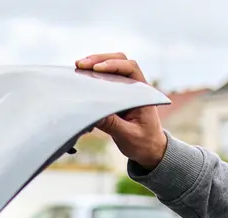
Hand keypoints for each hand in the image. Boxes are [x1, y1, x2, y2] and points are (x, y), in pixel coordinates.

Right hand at [75, 53, 167, 169]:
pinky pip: (104, 79)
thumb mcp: (127, 135)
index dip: (113, 65)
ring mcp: (125, 89)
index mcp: (143, 93)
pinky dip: (93, 75)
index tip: (97, 69)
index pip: (130, 69)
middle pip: (119, 61)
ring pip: (111, 67)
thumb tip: (92, 114)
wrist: (149, 150)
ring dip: (95, 64)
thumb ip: (111, 124)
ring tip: (78, 66)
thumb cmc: (142, 143)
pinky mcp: (116, 95)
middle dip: (100, 59)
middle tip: (81, 64)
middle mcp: (135, 86)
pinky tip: (81, 76)